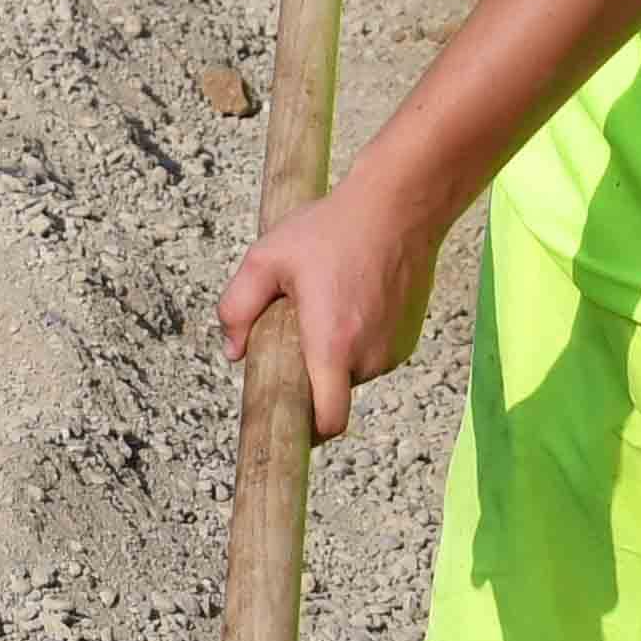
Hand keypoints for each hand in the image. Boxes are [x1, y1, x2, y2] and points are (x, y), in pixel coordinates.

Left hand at [217, 158, 453, 446]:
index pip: (328, 422)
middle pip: (330, 393)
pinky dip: (356, 340)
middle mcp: (368, 356)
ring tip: (327, 302)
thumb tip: (233, 352)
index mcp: (332, 345)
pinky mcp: (407, 338)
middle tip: (295, 329)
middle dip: (309, 375)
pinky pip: (371, 354)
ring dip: (333, 354)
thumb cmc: (330, 229)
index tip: (287, 429)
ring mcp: (392, 349)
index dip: (307, 434)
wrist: (399, 206)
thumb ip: (237, 307)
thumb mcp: (267, 258)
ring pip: (350, 373)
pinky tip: (350, 298)